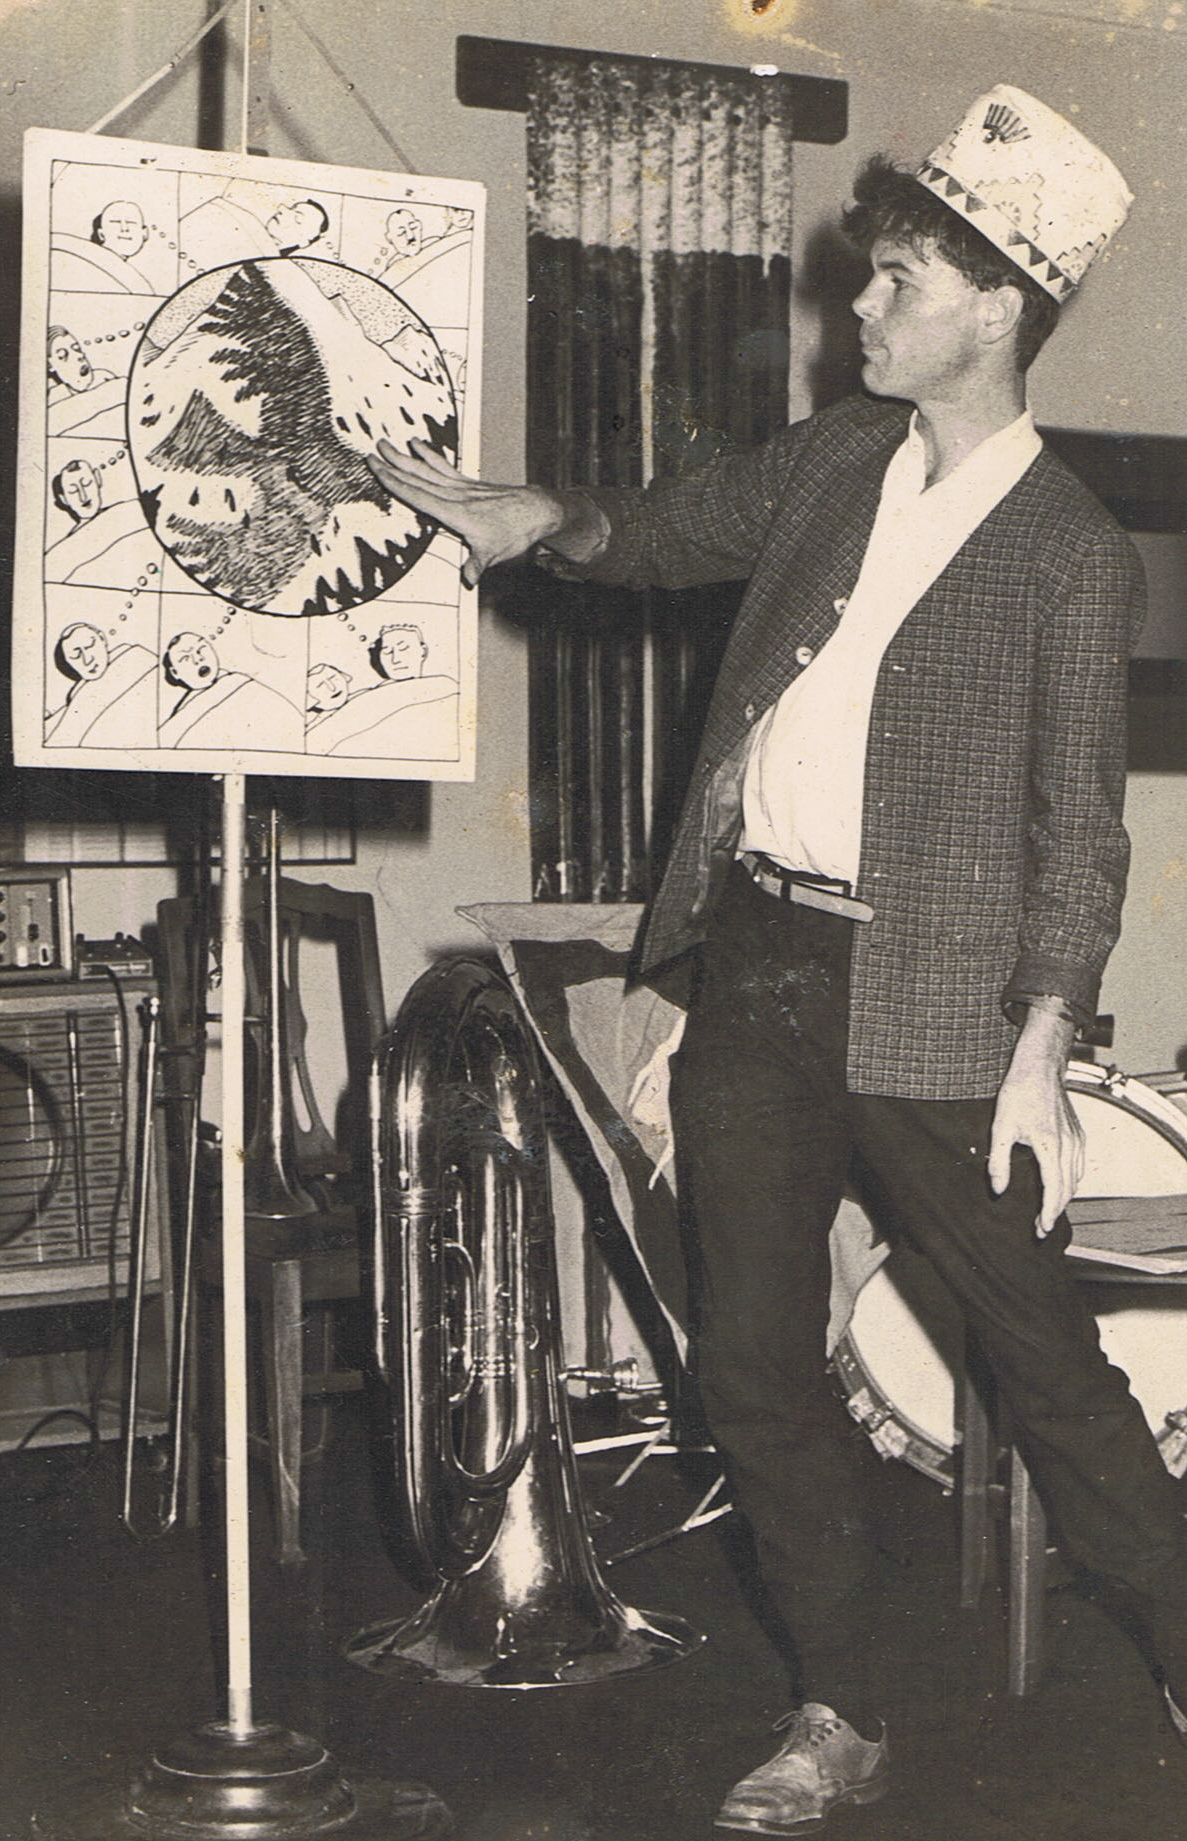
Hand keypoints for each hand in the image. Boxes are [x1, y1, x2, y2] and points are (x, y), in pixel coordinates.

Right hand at [368, 438, 561, 587]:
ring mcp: (462, 487)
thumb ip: (477, 564)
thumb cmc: (515, 531)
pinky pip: (444, 467)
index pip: (419, 496)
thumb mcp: (494, 552)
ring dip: (406, 458)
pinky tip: (418, 444)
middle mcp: (455, 496)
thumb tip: (469, 580)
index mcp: (456, 512)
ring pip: (427, 470)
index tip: (378, 471)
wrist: (536, 510)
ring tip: (387, 443)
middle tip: (372, 453)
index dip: (396, 484)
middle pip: (418, 479)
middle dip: (394, 467)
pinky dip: (429, 455)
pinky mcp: (468, 484)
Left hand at [988, 1033, 1084, 1237]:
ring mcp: (1076, 1139)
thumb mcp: (1000, 1127)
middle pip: (1067, 1189)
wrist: (1039, 1068)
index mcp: (1049, 1146)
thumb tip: (998, 1189)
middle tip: (1042, 1228)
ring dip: (1064, 1198)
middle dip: (1055, 1211)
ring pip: (1075, 1179)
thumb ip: (999, 1161)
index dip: (1048, 1212)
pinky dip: (1071, 1182)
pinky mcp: (1078, 1134)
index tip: (1041, 1228)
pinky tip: (1060, 1186)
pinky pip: (1079, 1166)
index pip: (1054, 1189)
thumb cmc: (1018, 1094)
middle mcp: (1068, 1145)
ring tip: (1049, 1212)